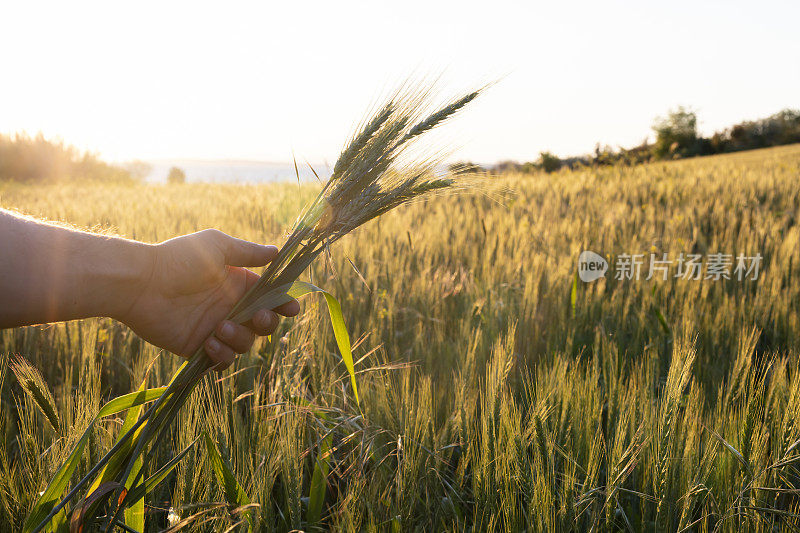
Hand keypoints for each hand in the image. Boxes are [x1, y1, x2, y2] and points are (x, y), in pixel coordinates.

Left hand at [120, 229, 298, 369]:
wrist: (141, 283)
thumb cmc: (179, 259)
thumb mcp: (217, 247)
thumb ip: (248, 253)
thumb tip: (276, 252)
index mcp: (237, 284)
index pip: (269, 298)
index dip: (284, 304)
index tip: (292, 308)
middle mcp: (230, 307)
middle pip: (263, 324)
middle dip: (266, 323)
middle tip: (256, 318)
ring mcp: (215, 328)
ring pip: (244, 344)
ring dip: (239, 339)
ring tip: (219, 327)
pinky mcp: (198, 347)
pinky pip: (221, 360)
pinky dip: (222, 355)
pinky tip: (210, 342)